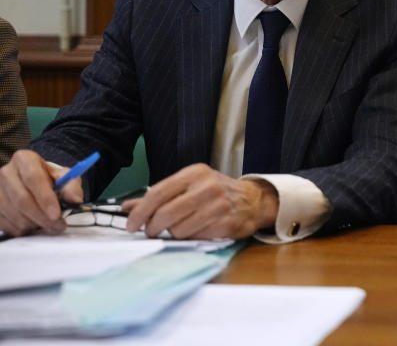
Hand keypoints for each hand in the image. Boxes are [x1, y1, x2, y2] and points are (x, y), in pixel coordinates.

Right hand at [0, 149, 82, 236]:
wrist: (33, 181)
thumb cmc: (48, 178)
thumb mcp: (64, 177)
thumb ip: (71, 187)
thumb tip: (76, 200)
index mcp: (24, 159)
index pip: (34, 179)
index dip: (45, 198)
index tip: (56, 214)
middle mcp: (6, 172)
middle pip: (22, 199)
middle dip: (42, 217)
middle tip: (58, 225)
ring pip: (13, 213)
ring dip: (33, 224)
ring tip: (48, 225)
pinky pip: (5, 223)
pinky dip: (22, 229)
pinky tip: (34, 226)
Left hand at [121, 163, 278, 238]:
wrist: (253, 200)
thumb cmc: (215, 192)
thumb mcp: (189, 185)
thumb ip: (159, 196)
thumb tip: (127, 207)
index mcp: (194, 174)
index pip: (158, 192)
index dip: (140, 212)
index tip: (131, 225)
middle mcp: (207, 187)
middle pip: (165, 214)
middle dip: (152, 228)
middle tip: (151, 232)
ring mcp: (218, 206)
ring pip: (179, 230)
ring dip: (174, 234)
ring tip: (183, 228)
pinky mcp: (227, 224)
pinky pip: (196, 238)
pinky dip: (191, 238)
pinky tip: (198, 231)